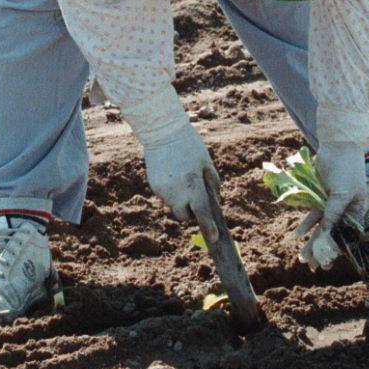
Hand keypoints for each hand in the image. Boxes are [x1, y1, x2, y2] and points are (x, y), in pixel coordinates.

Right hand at [142, 122, 220, 240]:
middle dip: (190, 212)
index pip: (202, 213)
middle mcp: (176, 191)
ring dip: (180, 200)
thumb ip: (213, 183)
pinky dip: (170, 191)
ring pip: (173, 206)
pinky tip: (171, 173)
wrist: (162, 131)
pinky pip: (165, 196)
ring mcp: (163, 190)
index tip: (214, 238)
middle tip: (194, 196)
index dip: (208, 227)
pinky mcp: (154, 186)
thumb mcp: (206, 161)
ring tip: (181, 178)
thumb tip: (214, 202)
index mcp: (193, 184)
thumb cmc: (189, 144)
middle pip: (184, 217)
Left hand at [295, 141, 365, 269]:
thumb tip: (325, 235)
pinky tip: (298, 234)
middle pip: (332, 235)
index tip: (326, 264)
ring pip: (320, 228)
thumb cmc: (346, 170)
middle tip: (311, 266)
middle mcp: (344, 212)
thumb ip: (333, 214)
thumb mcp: (342, 194)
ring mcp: (331, 205)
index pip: (346, 238)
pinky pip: (312, 215)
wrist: (338, 147)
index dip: (336, 251)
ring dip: (311, 241)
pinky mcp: (320, 197)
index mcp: (356, 213)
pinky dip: (306, 224)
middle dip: (321, 251)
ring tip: (302, 257)